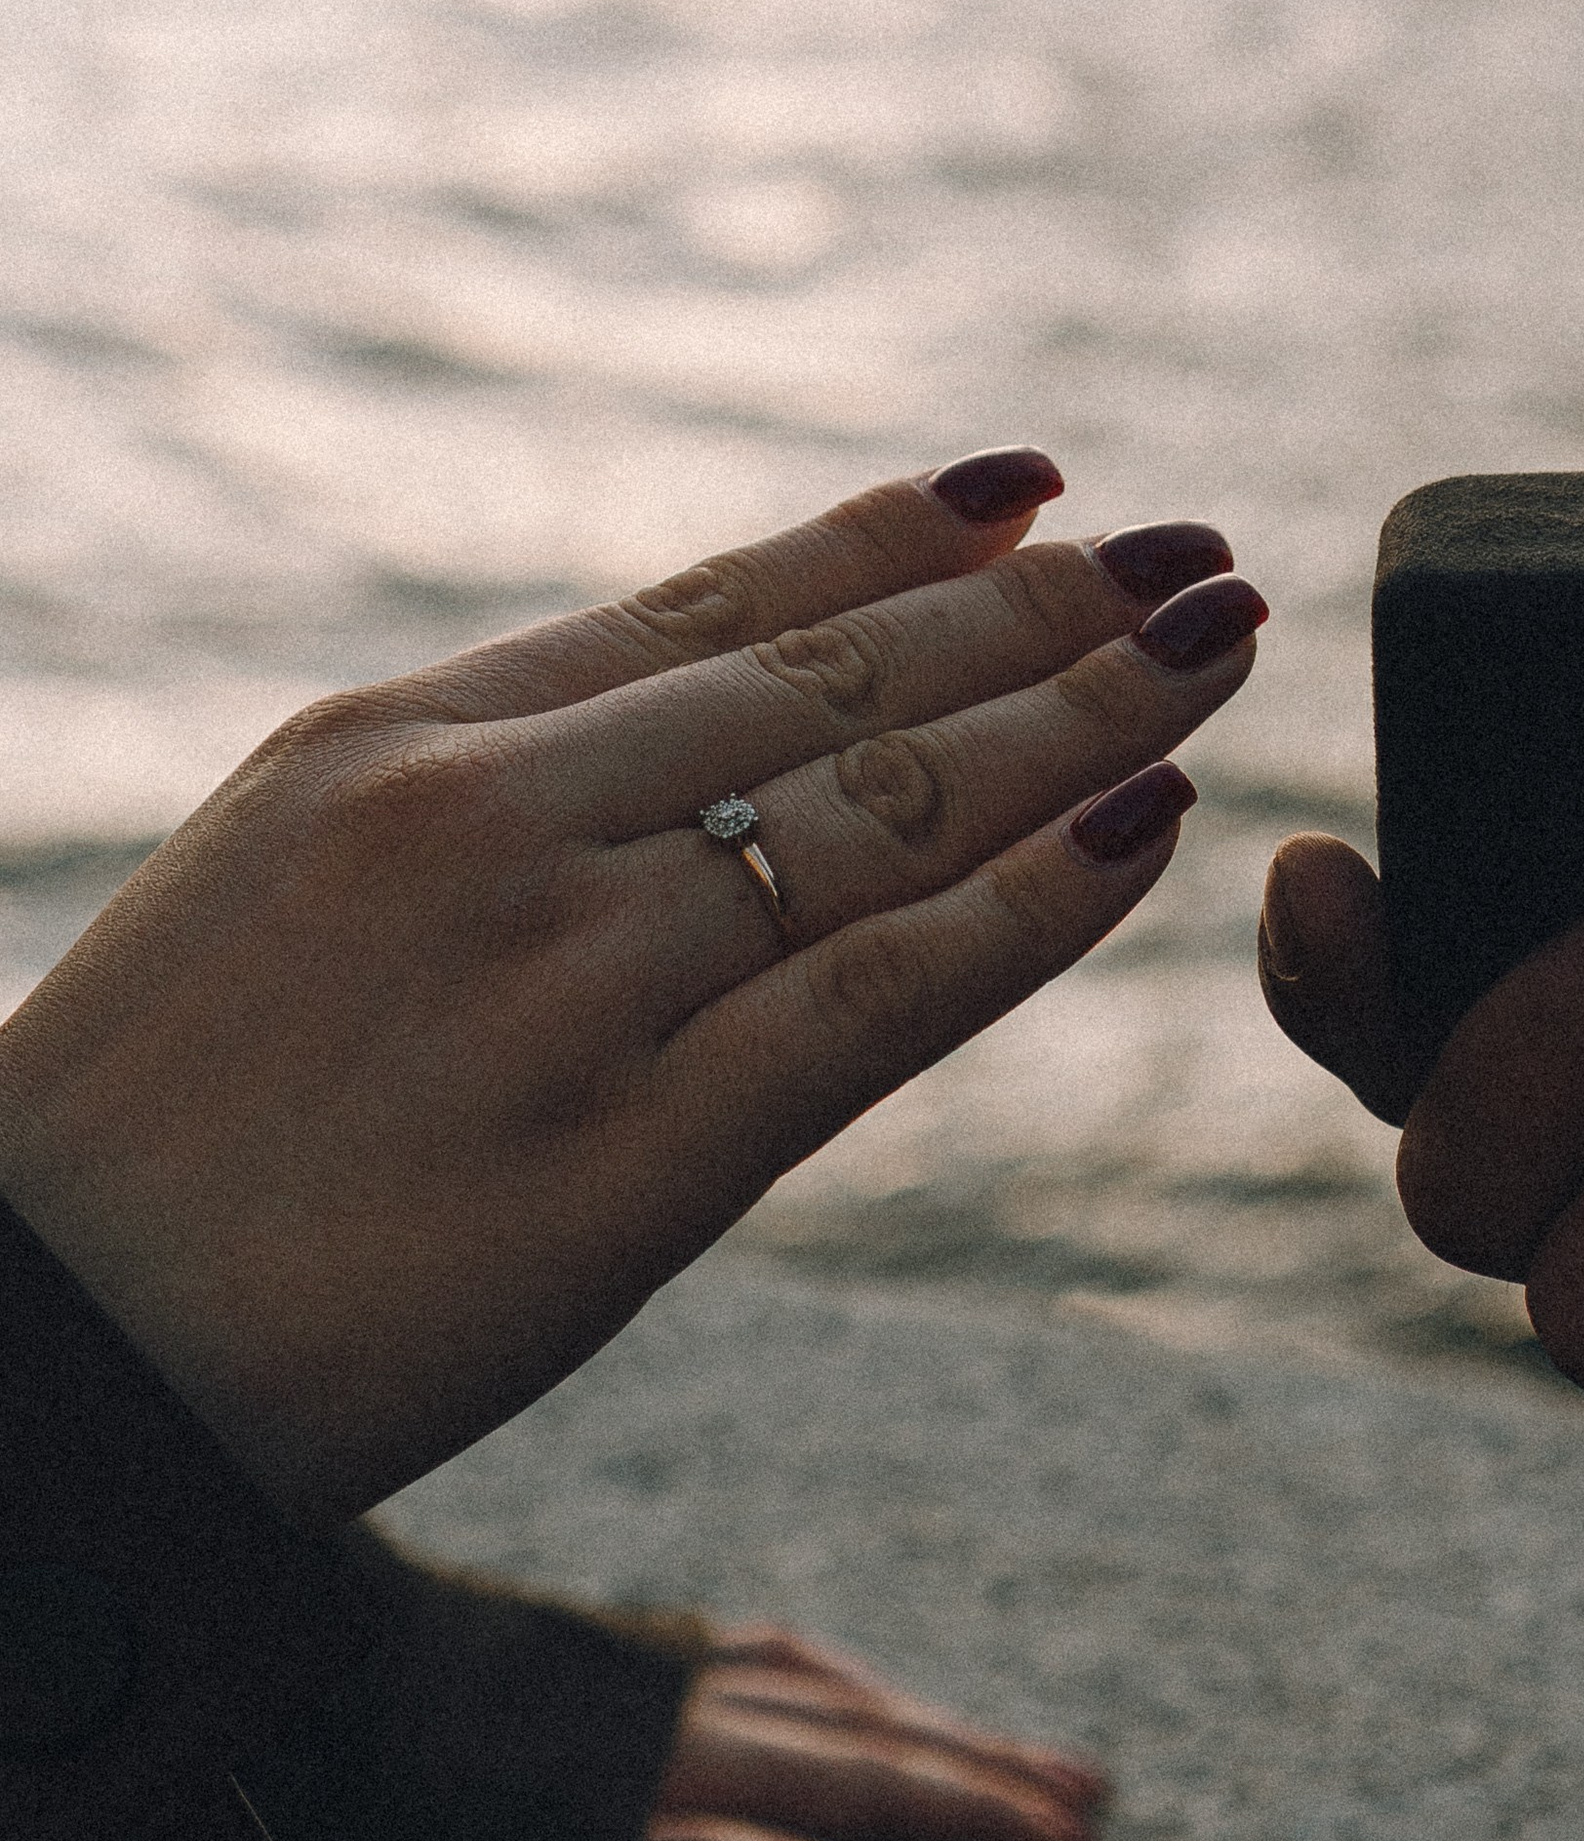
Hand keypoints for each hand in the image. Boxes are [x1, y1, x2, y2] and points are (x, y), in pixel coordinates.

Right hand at [0, 453, 1262, 1518]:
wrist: (43, 1355)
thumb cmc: (152, 1126)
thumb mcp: (287, 869)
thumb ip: (492, 787)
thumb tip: (698, 733)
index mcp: (401, 740)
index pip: (711, 604)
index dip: (895, 539)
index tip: (1035, 485)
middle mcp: (495, 824)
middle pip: (833, 683)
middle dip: (1038, 610)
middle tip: (1190, 552)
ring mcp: (567, 984)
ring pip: (888, 813)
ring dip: (1079, 719)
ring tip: (1209, 651)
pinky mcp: (628, 1162)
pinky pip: (881, 997)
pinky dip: (1033, 903)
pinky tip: (1147, 828)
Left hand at [634, 1625, 1107, 1840]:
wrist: (253, 1730)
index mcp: (682, 1757)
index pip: (867, 1782)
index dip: (976, 1814)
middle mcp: (681, 1698)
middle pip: (860, 1728)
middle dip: (980, 1761)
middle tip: (1094, 1788)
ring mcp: (635, 1671)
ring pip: (812, 1689)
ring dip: (914, 1718)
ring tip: (995, 1747)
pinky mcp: (587, 1667)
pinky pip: (743, 1657)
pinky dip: (818, 1678)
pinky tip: (835, 1689)